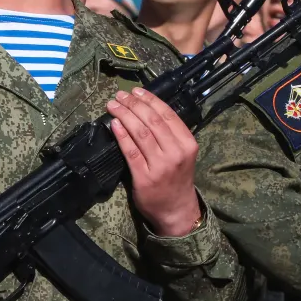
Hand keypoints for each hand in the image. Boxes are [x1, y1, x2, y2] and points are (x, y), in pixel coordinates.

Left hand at [108, 87, 201, 235]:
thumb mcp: (183, 153)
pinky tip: (114, 124)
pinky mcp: (144, 177)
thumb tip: (147, 110)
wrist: (177, 209)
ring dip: (125, 116)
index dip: (151, 100)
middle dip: (134, 105)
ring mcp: (160, 165)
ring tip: (113, 105)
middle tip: (120, 95)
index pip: (168, 115)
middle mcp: (175, 152)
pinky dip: (121, 135)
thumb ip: (170, 135)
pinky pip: (130, 152)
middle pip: (152, 122)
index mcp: (187, 143)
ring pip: (140, 133)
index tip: (137, 91)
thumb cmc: (178, 178)